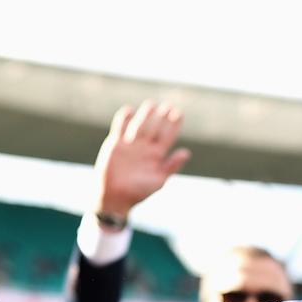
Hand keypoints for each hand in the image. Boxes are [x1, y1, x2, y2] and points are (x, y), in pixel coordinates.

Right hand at [91, 101, 189, 223]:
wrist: (114, 197)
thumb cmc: (138, 192)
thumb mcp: (158, 180)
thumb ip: (171, 166)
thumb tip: (186, 152)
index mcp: (157, 156)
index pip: (167, 136)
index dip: (173, 125)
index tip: (179, 113)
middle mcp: (145, 148)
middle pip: (155, 128)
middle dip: (161, 117)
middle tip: (168, 106)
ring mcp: (130, 145)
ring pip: (139, 125)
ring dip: (145, 115)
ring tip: (151, 104)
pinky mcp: (116, 144)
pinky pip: (120, 128)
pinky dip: (123, 119)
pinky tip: (129, 110)